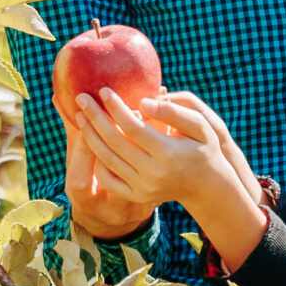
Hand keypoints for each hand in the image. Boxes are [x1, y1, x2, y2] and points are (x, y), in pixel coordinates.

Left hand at [71, 92, 268, 268]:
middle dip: (94, 117)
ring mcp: (143, 188)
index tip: (103, 90)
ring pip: (107, 159)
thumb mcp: (199, 125)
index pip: (133, 126)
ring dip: (89, 136)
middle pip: (114, 142)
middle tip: (81, 98)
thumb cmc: (203, 147)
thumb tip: (143, 102)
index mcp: (168, 154)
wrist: (205, 185)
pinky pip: (108, 178)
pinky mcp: (136, 196)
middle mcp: (153, 174)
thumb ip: (173, 112)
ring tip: (80, 115)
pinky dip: (96, 159)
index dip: (115, 107)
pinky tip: (90, 141)